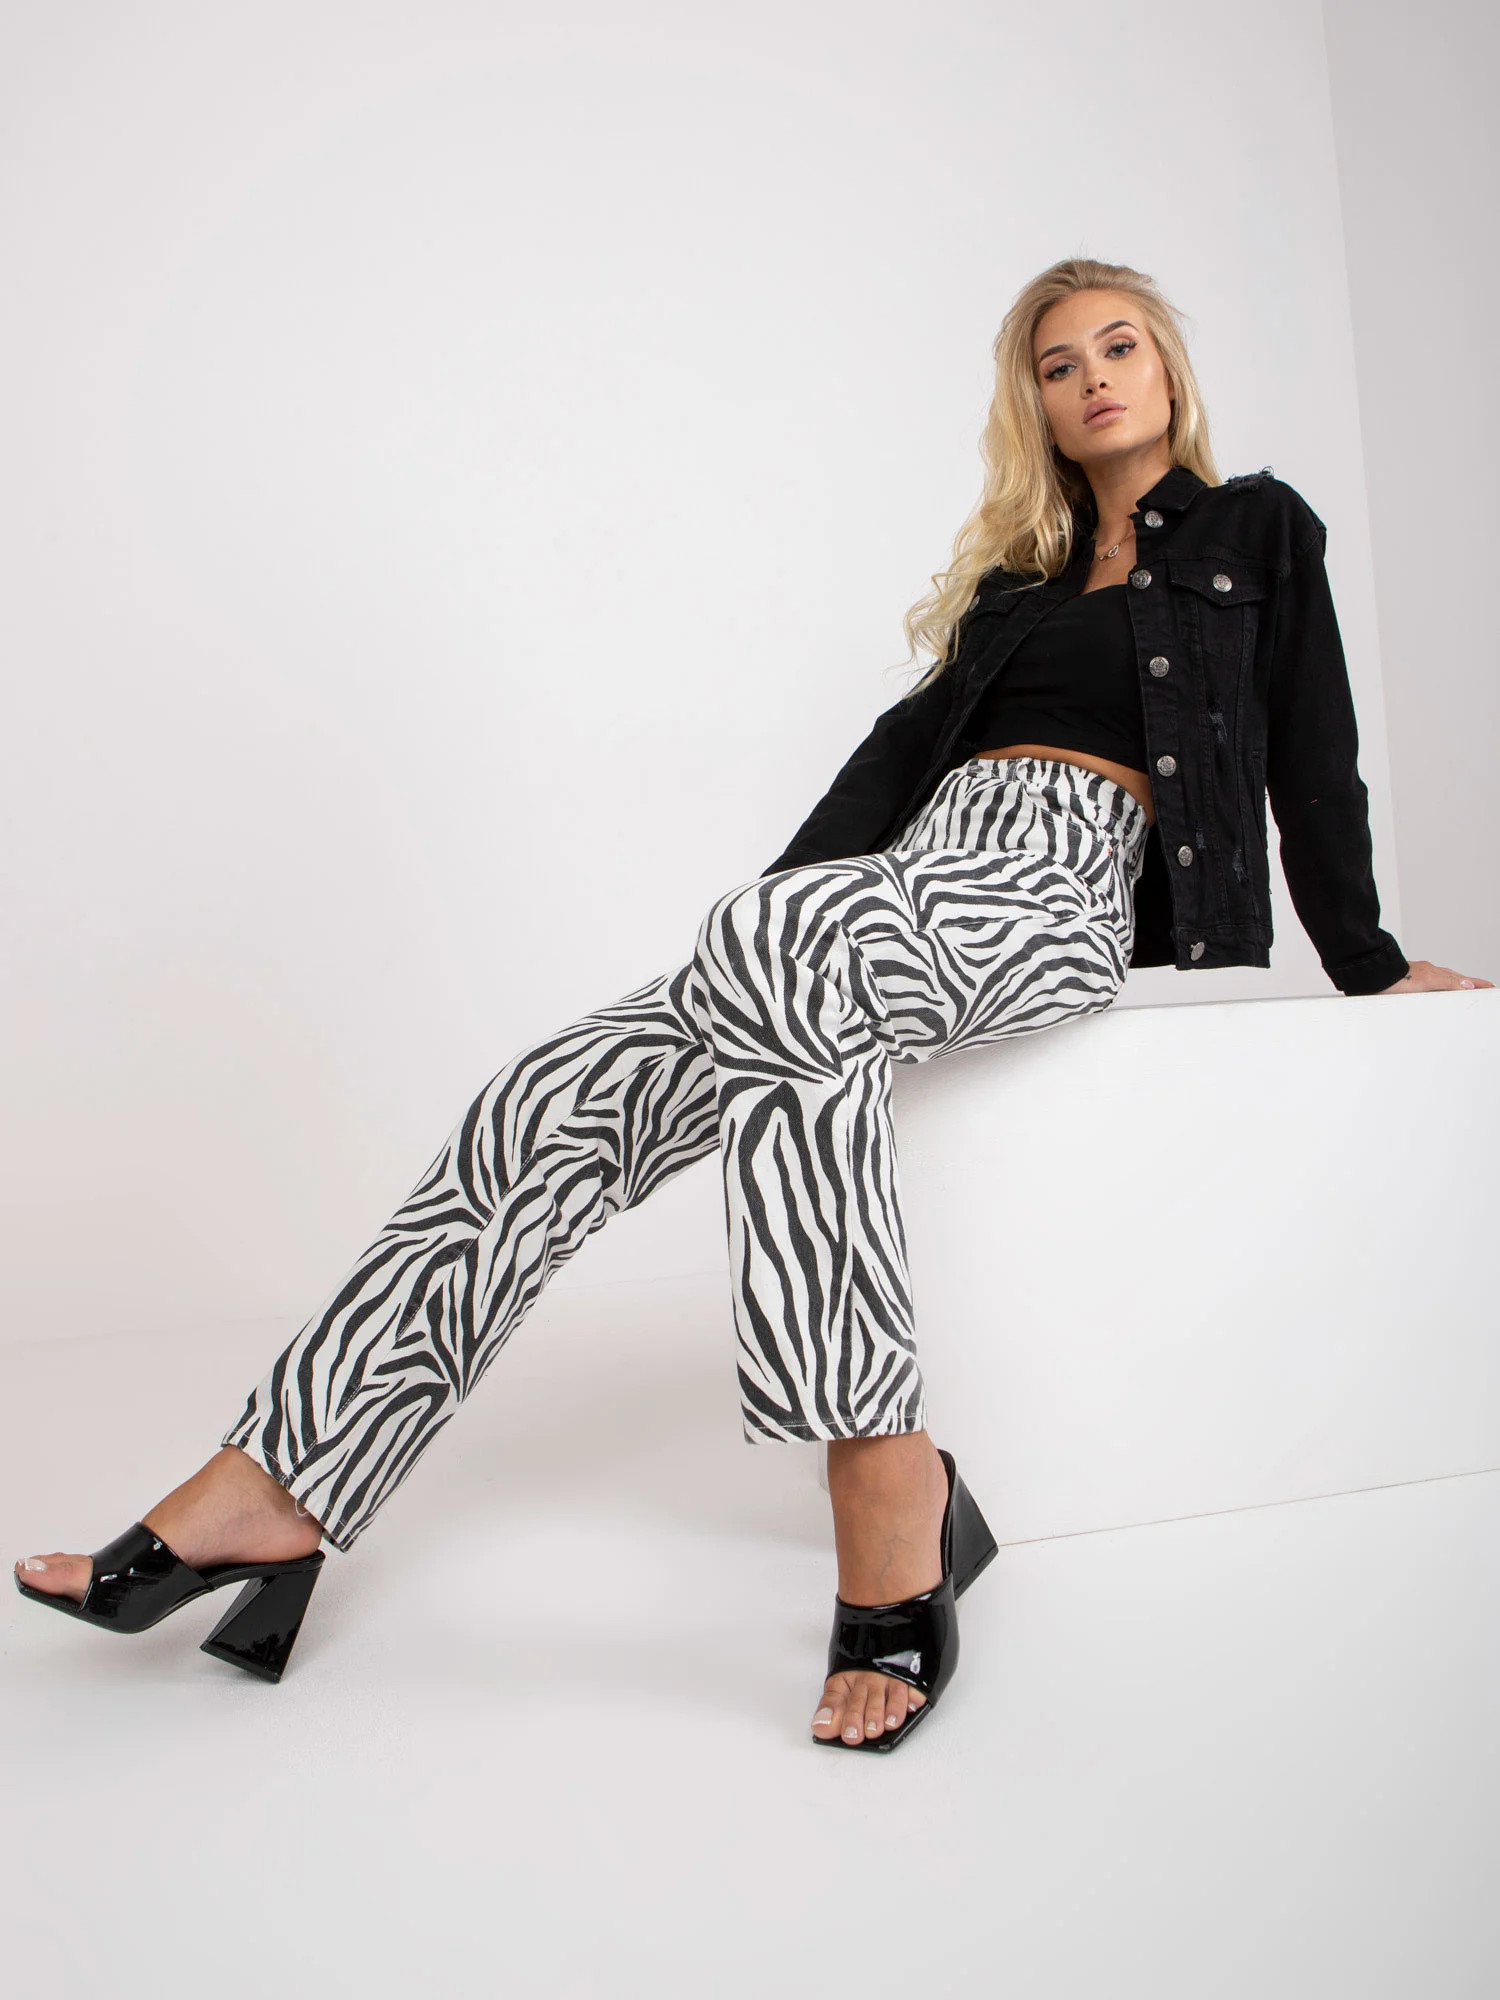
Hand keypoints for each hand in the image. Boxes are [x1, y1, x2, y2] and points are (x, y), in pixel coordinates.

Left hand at [1376, 959, 1493, 993]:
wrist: (1370, 975)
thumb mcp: (1426, 981)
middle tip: (1482, 988)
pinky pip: (1426, 987)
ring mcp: (1416, 978)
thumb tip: (1468, 986)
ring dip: (1452, 986)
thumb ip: (1447, 983)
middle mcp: (1427, 973)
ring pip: (1440, 981)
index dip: (1476, 984)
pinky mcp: (1404, 984)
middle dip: (1468, 984)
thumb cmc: (1394, 977)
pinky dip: (1434, 990)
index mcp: (1435, 973)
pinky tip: (1430, 994)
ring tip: (1462, 991)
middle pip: (1453, 979)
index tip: (1490, 987)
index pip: (1461, 980)